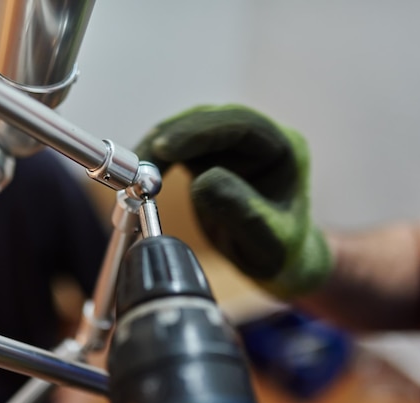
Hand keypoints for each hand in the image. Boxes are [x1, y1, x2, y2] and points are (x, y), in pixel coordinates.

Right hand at [135, 104, 332, 297]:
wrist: (277, 264)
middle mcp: (260, 139)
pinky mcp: (213, 156)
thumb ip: (240, 211)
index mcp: (284, 149)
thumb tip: (203, 181)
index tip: (164, 147)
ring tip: (135, 171)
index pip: (240, 125)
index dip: (200, 131)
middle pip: (210, 120)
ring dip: (160, 145)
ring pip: (190, 129)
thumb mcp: (267, 241)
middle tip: (140, 160)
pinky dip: (159, 157)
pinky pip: (181, 146)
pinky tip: (143, 173)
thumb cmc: (280, 254)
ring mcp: (235, 146)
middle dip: (173, 136)